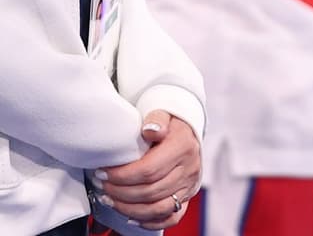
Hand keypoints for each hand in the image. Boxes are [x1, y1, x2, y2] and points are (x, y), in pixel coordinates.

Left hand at [97, 111, 201, 229]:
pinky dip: (149, 221)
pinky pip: (171, 217)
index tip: (102, 173)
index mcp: (183, 147)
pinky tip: (131, 218)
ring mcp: (189, 185)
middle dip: (120, 192)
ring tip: (110, 200)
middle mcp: (190, 169)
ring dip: (129, 209)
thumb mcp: (163, 113)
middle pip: (150, 191)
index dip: (122, 176)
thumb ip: (156, 118)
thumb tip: (150, 130)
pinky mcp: (187, 197)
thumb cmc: (169, 124)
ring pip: (158, 208)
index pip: (149, 170)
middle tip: (102, 186)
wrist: (185, 132)